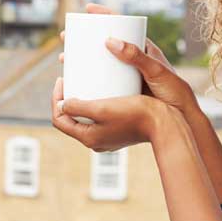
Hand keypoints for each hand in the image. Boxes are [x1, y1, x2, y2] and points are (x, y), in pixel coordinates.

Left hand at [51, 76, 167, 151]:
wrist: (166, 125)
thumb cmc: (136, 114)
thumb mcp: (102, 108)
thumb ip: (79, 107)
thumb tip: (62, 105)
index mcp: (87, 137)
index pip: (59, 119)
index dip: (55, 98)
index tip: (61, 79)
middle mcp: (95, 141)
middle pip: (71, 119)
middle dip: (67, 98)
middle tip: (71, 79)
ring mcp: (107, 138)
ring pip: (86, 118)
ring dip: (82, 101)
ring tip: (85, 83)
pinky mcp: (119, 131)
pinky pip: (100, 118)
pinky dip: (96, 105)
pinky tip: (103, 91)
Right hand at [59, 3, 199, 115]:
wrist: (181, 116)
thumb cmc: (174, 90)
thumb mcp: (156, 71)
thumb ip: (136, 56)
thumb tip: (109, 41)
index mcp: (142, 48)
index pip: (122, 25)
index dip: (104, 15)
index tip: (88, 9)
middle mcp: (132, 59)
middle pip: (104, 43)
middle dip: (84, 39)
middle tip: (66, 38)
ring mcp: (127, 74)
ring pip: (100, 62)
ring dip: (82, 59)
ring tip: (65, 60)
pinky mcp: (124, 89)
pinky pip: (103, 80)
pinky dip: (89, 78)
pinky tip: (76, 83)